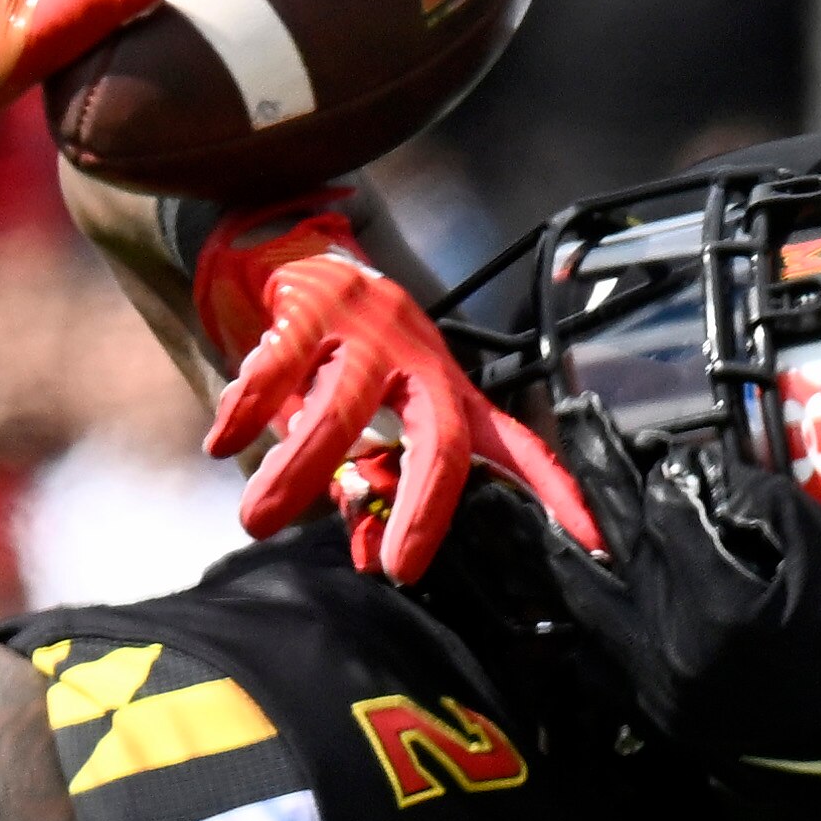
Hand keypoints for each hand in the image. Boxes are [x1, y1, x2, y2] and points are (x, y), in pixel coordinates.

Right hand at [196, 201, 599, 580]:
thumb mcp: (368, 415)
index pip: (515, 446)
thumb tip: (367, 560)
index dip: (556, 494)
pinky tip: (223, 443)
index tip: (596, 546)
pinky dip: (247, 411)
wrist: (294, 253)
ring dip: (297, 472)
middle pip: (442, 438)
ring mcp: (367, 330)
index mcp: (446, 389)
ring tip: (257, 521)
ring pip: (342, 410)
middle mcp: (420, 359)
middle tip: (398, 567)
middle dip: (426, 508)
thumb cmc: (340, 355)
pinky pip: (278, 369)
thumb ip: (369, 480)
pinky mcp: (311, 307)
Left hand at [546, 439, 820, 820]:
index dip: (670, 473)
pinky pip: (593, 659)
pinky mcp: (651, 717)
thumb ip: (754, 502)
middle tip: (573, 417)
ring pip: (583, 602)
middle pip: (615, 542)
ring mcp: (651, 688)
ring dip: (560, 545)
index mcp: (718, 606)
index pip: (665, 511)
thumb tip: (689, 473)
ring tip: (530, 504)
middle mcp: (668, 648)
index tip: (671, 452)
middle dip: (594, 473)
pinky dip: (582, 617)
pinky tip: (579, 588)